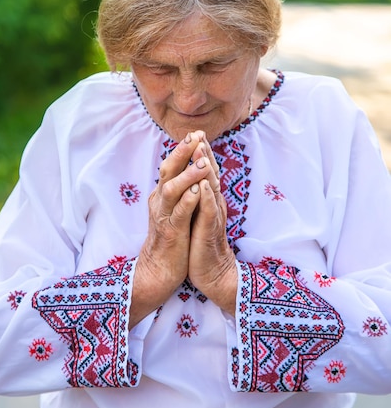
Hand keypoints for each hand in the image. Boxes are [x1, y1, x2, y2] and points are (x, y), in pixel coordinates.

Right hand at [130, 131, 211, 326]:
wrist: (160, 270)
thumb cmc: (173, 236)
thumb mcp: (176, 208)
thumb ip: (181, 188)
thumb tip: (192, 166)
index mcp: (162, 194)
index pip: (171, 165)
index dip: (183, 149)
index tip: (197, 133)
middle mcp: (160, 201)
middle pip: (167, 170)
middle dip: (181, 153)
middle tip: (195, 137)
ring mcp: (164, 216)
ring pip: (172, 189)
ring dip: (187, 175)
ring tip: (202, 162)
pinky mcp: (171, 232)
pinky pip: (178, 213)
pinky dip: (188, 201)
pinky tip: (198, 191)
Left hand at [188, 136, 237, 315]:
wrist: (213, 273)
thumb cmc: (203, 243)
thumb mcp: (199, 215)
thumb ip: (198, 196)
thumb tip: (194, 177)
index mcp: (209, 199)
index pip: (206, 172)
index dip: (201, 153)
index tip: (195, 133)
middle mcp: (214, 204)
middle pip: (210, 174)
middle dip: (204, 154)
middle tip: (199, 133)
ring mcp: (213, 216)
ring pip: (211, 189)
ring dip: (205, 170)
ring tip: (200, 151)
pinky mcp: (209, 231)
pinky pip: (208, 212)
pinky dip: (205, 197)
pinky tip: (201, 186)